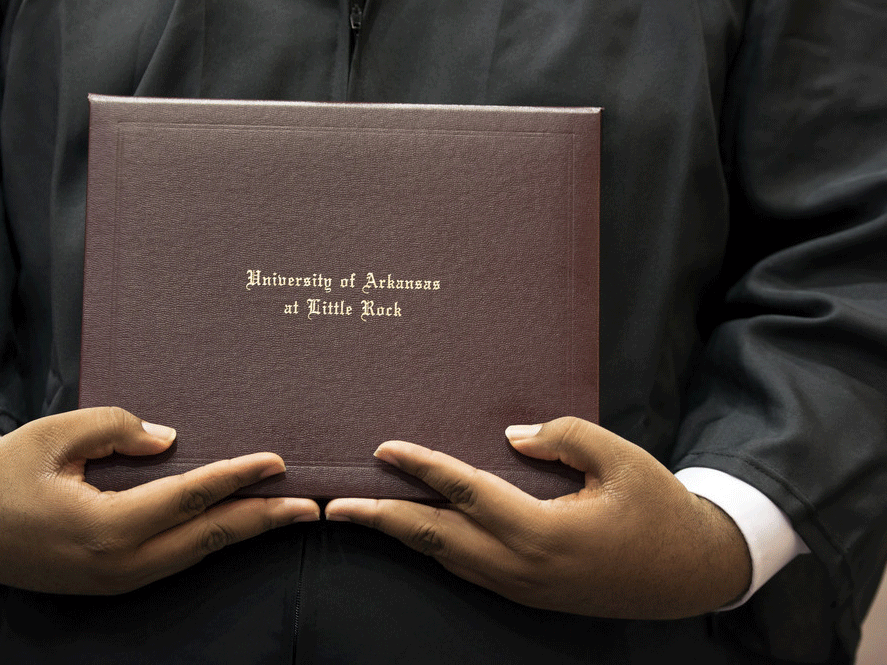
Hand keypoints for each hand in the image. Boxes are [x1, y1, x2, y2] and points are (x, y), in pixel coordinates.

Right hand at [0, 407, 318, 593]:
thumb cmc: (1, 475)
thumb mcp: (52, 435)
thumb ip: (116, 429)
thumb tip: (172, 440)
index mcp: (103, 526)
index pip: (187, 498)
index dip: (235, 478)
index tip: (277, 462)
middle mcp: (118, 562)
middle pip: (206, 538)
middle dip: (261, 520)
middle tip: (309, 505)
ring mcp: (117, 579)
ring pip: (194, 555)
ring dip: (242, 533)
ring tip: (285, 513)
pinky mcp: (112, 581)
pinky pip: (173, 561)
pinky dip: (209, 541)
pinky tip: (233, 524)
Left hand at [325, 416, 750, 618]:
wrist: (694, 572)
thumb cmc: (659, 509)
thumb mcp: (620, 458)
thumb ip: (562, 437)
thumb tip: (510, 436)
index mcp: (541, 531)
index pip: (463, 491)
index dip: (420, 467)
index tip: (382, 448)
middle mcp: (522, 566)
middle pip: (435, 537)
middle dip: (381, 519)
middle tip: (335, 505)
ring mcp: (523, 586)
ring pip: (447, 558)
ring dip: (403, 535)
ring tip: (365, 515)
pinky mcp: (530, 593)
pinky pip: (468, 569)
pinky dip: (435, 548)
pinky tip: (419, 532)